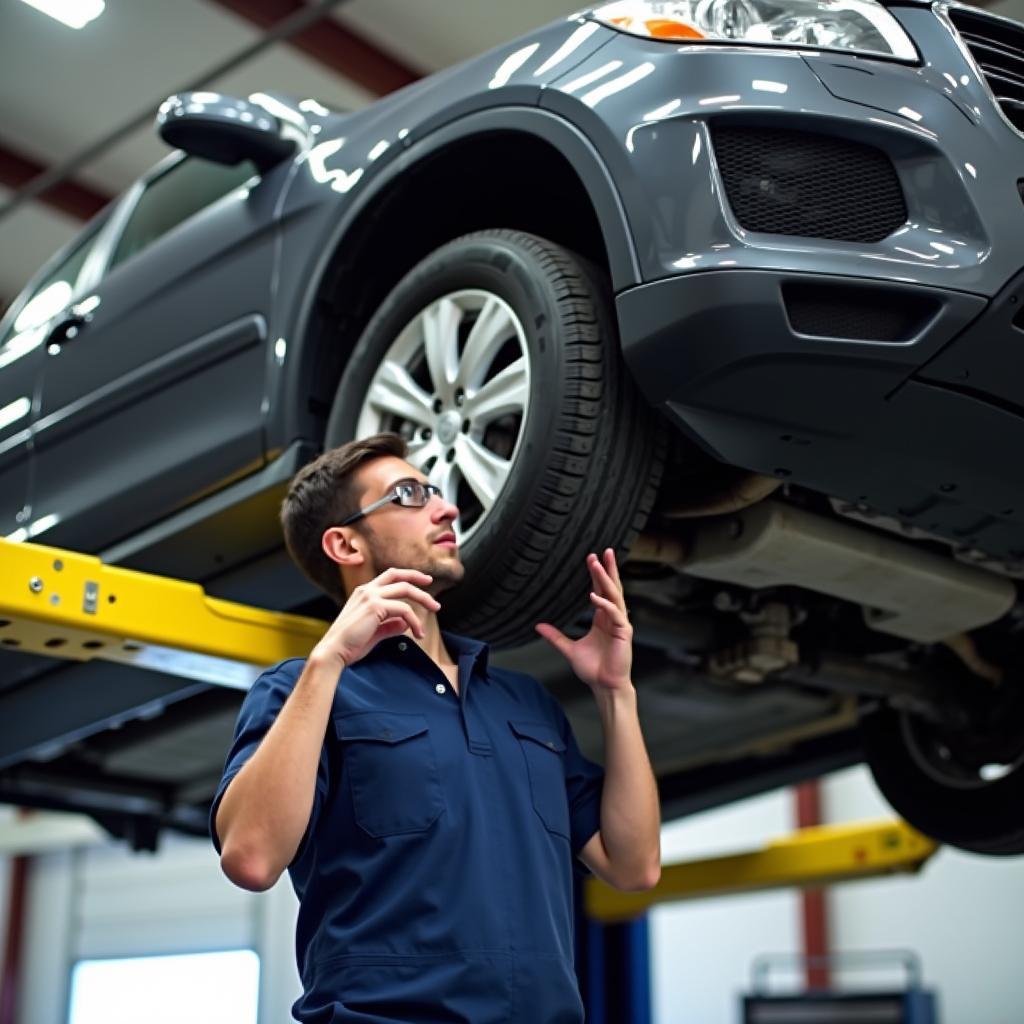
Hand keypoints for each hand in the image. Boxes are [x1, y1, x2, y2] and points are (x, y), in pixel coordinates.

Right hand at [313, 567, 439, 667]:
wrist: (334, 652)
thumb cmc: (350, 645)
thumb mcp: (373, 632)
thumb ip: (389, 626)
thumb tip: (404, 624)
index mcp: (363, 592)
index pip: (390, 576)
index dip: (408, 576)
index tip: (424, 581)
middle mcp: (367, 590)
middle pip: (399, 577)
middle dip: (420, 580)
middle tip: (433, 592)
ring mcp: (371, 596)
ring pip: (405, 589)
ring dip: (423, 599)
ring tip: (434, 610)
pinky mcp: (375, 607)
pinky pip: (404, 609)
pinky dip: (415, 620)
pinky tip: (417, 633)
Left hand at [535, 549, 632, 691]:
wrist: (604, 686)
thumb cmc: (593, 669)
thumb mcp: (569, 649)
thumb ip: (555, 636)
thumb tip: (538, 626)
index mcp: (603, 618)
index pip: (601, 590)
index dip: (598, 575)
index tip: (592, 558)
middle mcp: (613, 618)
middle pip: (613, 588)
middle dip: (609, 569)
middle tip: (605, 551)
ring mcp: (620, 624)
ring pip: (615, 596)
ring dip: (606, 579)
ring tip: (598, 564)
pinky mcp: (624, 633)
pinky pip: (615, 613)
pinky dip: (604, 604)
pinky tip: (593, 595)